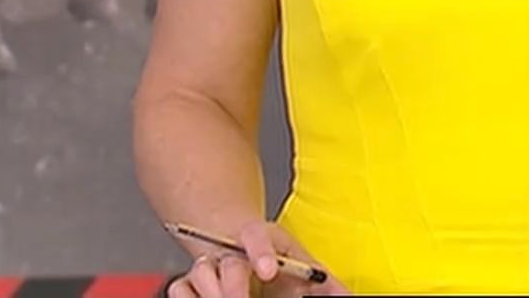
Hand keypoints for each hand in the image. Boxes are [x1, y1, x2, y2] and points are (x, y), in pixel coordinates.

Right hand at [168, 220, 350, 297]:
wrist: (230, 240)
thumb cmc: (270, 255)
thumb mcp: (298, 259)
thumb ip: (322, 280)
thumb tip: (348, 295)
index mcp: (258, 238)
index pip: (257, 236)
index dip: (262, 252)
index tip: (269, 270)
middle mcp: (230, 249)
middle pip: (228, 263)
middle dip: (233, 285)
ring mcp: (207, 264)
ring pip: (199, 274)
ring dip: (212, 292)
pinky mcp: (189, 281)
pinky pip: (180, 289)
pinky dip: (190, 297)